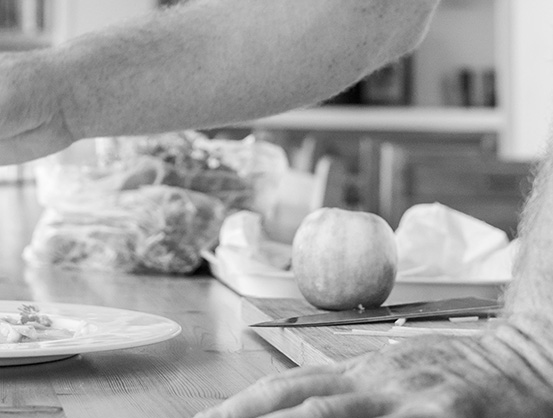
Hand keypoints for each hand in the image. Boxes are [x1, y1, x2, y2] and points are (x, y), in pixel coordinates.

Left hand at [194, 318, 552, 415]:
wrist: (525, 357)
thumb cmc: (457, 377)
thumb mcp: (398, 379)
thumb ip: (356, 396)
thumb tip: (303, 410)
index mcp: (360, 370)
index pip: (287, 386)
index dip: (242, 405)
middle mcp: (375, 379)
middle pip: (299, 399)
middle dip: (249, 417)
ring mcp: (407, 397)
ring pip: (335, 414)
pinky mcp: (442, 415)